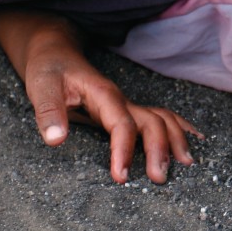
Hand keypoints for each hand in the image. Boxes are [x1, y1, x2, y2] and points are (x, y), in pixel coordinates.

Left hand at [22, 43, 200, 184]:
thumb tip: (56, 140)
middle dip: (160, 149)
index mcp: (104, 94)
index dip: (124, 149)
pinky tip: (190, 141)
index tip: (121, 176)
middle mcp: (121, 100)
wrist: (56, 52)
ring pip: (162, 118)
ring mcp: (126, 105)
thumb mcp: (41, 86)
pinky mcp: (126, 111)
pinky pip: (158, 118)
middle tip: (159, 178)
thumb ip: (48, 112)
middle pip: (152, 121)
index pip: (121, 123)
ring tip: (186, 164)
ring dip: (176, 139)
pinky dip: (177, 129)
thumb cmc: (49, 69)